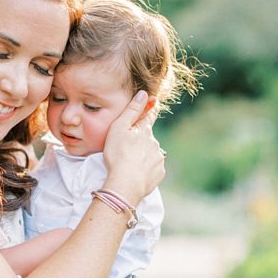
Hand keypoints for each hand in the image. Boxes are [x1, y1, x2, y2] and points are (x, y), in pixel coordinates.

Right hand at [101, 92, 164, 206]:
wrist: (125, 183)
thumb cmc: (118, 154)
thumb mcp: (119, 128)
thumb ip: (132, 111)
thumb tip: (144, 94)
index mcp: (144, 130)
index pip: (149, 116)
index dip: (150, 109)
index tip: (154, 102)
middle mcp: (155, 142)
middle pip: (148, 137)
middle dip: (141, 139)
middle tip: (127, 148)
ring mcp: (158, 158)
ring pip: (150, 153)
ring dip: (142, 155)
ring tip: (129, 163)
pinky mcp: (159, 173)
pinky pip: (153, 168)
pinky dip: (146, 169)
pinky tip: (136, 173)